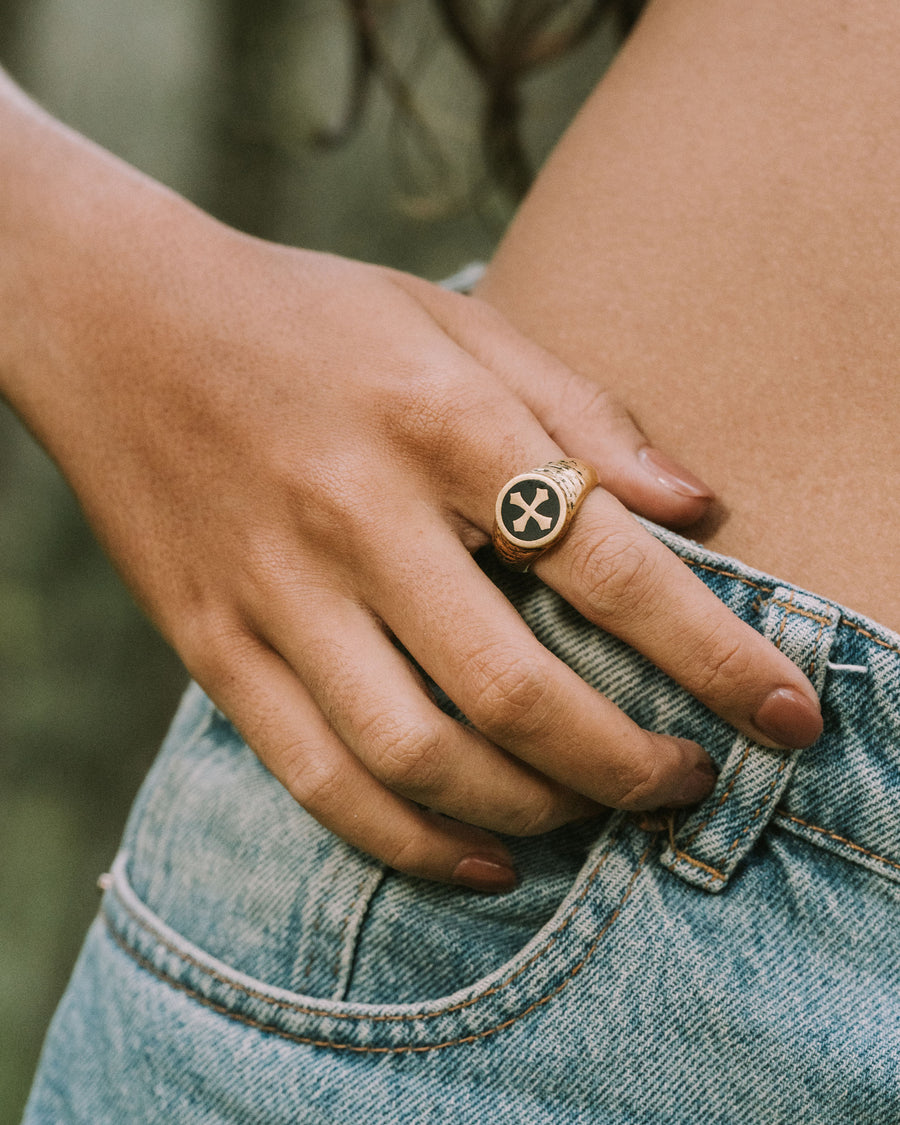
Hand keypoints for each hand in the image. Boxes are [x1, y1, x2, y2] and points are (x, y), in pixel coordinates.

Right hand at [0, 93, 820, 888]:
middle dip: (628, 764)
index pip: (607, 561)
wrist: (118, 323)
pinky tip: (481, 858)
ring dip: (532, 811)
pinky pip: (320, 781)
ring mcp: (274, 591)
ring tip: (591, 811)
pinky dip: (412, 845)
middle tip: (688, 782)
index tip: (788, 716)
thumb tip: (698, 507)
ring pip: (419, 757)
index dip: (715, 654)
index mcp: (436, 417)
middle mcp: (355, 513)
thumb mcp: (453, 318)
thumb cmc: (309, 317)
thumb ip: (580, 411)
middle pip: (517, 689)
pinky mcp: (213, 647)